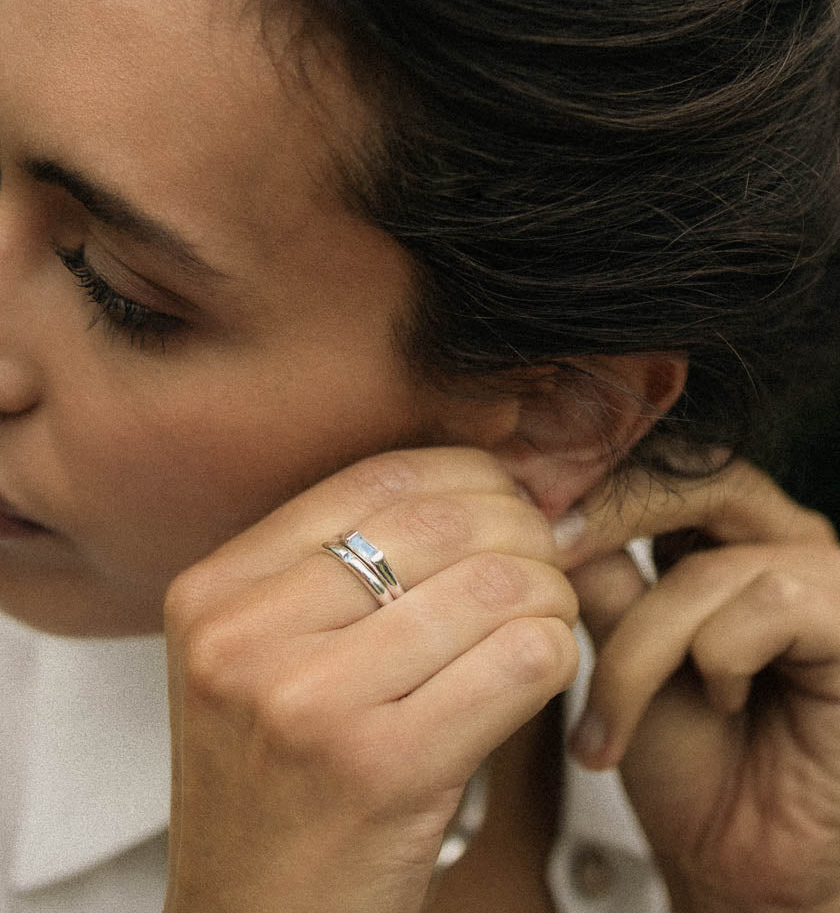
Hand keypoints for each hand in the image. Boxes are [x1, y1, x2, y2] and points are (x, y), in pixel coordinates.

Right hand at [161, 447, 578, 912]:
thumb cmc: (276, 786)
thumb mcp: (262, 658)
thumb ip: (343, 570)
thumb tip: (490, 485)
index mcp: (214, 593)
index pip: (373, 477)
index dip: (468, 472)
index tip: (512, 493)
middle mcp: (244, 636)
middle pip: (437, 521)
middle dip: (523, 525)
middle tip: (552, 549)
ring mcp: (307, 701)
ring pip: (491, 585)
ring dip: (549, 590)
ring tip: (549, 611)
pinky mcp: (381, 769)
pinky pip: (519, 660)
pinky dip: (556, 649)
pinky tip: (544, 664)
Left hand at [562, 460, 839, 911]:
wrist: (734, 858)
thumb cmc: (681, 757)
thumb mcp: (617, 644)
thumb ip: (596, 572)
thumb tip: (542, 506)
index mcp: (719, 533)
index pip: (656, 465)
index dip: (588, 480)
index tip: (513, 505)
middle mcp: (777, 538)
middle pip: (691, 477)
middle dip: (608, 518)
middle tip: (547, 554)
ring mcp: (823, 574)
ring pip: (703, 569)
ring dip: (642, 652)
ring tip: (612, 721)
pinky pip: (763, 606)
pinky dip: (715, 665)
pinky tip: (725, 708)